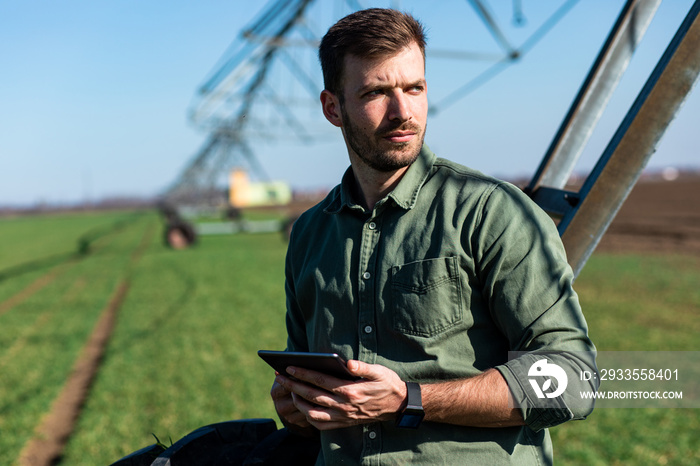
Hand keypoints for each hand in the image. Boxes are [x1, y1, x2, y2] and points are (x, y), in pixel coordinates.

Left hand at [274, 360, 406, 430]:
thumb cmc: (387, 384)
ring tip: (290, 391)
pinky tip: (303, 407)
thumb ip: (363, 367)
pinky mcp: (344, 423)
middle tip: (281, 377)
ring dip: (298, 402)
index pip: (320, 380)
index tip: (289, 367)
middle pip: (312, 396)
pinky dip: (308, 417)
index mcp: (351, 390)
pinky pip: (321, 425)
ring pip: (312, 413)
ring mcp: (343, 417)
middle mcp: (344, 406)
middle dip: (293, 386)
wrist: (398, 405)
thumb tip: (349, 363)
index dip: (303, 373)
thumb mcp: (380, 371)